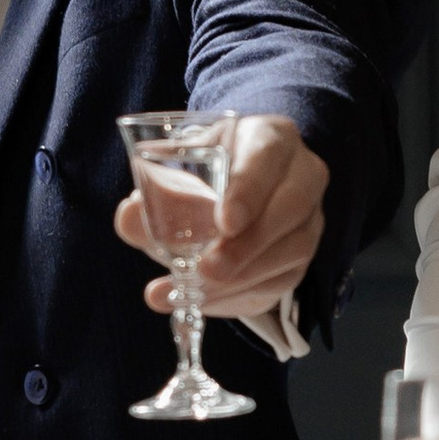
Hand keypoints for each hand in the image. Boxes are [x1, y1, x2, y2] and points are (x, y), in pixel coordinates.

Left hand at [116, 113, 327, 324]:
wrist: (231, 188)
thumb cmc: (206, 170)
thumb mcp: (179, 167)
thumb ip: (154, 189)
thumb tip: (130, 217)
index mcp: (271, 137)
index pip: (268, 155)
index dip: (249, 189)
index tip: (224, 222)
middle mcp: (302, 175)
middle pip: (292, 207)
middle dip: (248, 244)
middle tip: (207, 269)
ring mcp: (308, 219)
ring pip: (293, 251)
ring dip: (241, 279)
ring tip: (191, 292)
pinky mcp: (299, 258)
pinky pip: (279, 283)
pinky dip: (237, 297)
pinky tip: (200, 302)